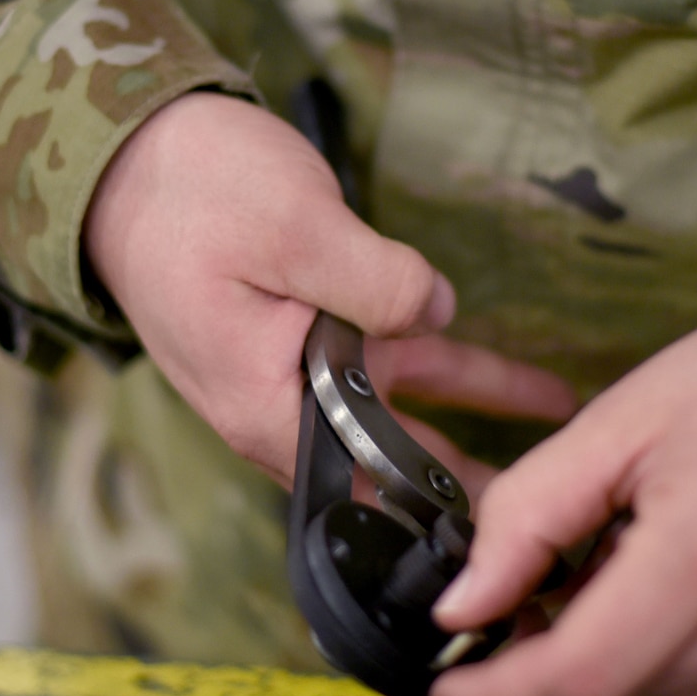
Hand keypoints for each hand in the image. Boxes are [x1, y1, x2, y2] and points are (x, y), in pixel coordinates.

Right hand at [84, 93, 575, 487]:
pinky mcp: (316, 336)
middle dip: (470, 497)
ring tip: (567, 456)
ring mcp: (300, 376)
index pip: (364, 495)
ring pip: (406, 421)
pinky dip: (458, 378)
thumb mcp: (292, 227)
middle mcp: (282, 410)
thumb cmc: (192, 193)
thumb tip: (440, 312)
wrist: (130, 153)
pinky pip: (398, 372)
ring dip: (482, 433)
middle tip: (554, 529)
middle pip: (391, 473)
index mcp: (266, 408)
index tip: (504, 542)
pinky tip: (525, 386)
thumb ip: (375, 281)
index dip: (433, 520)